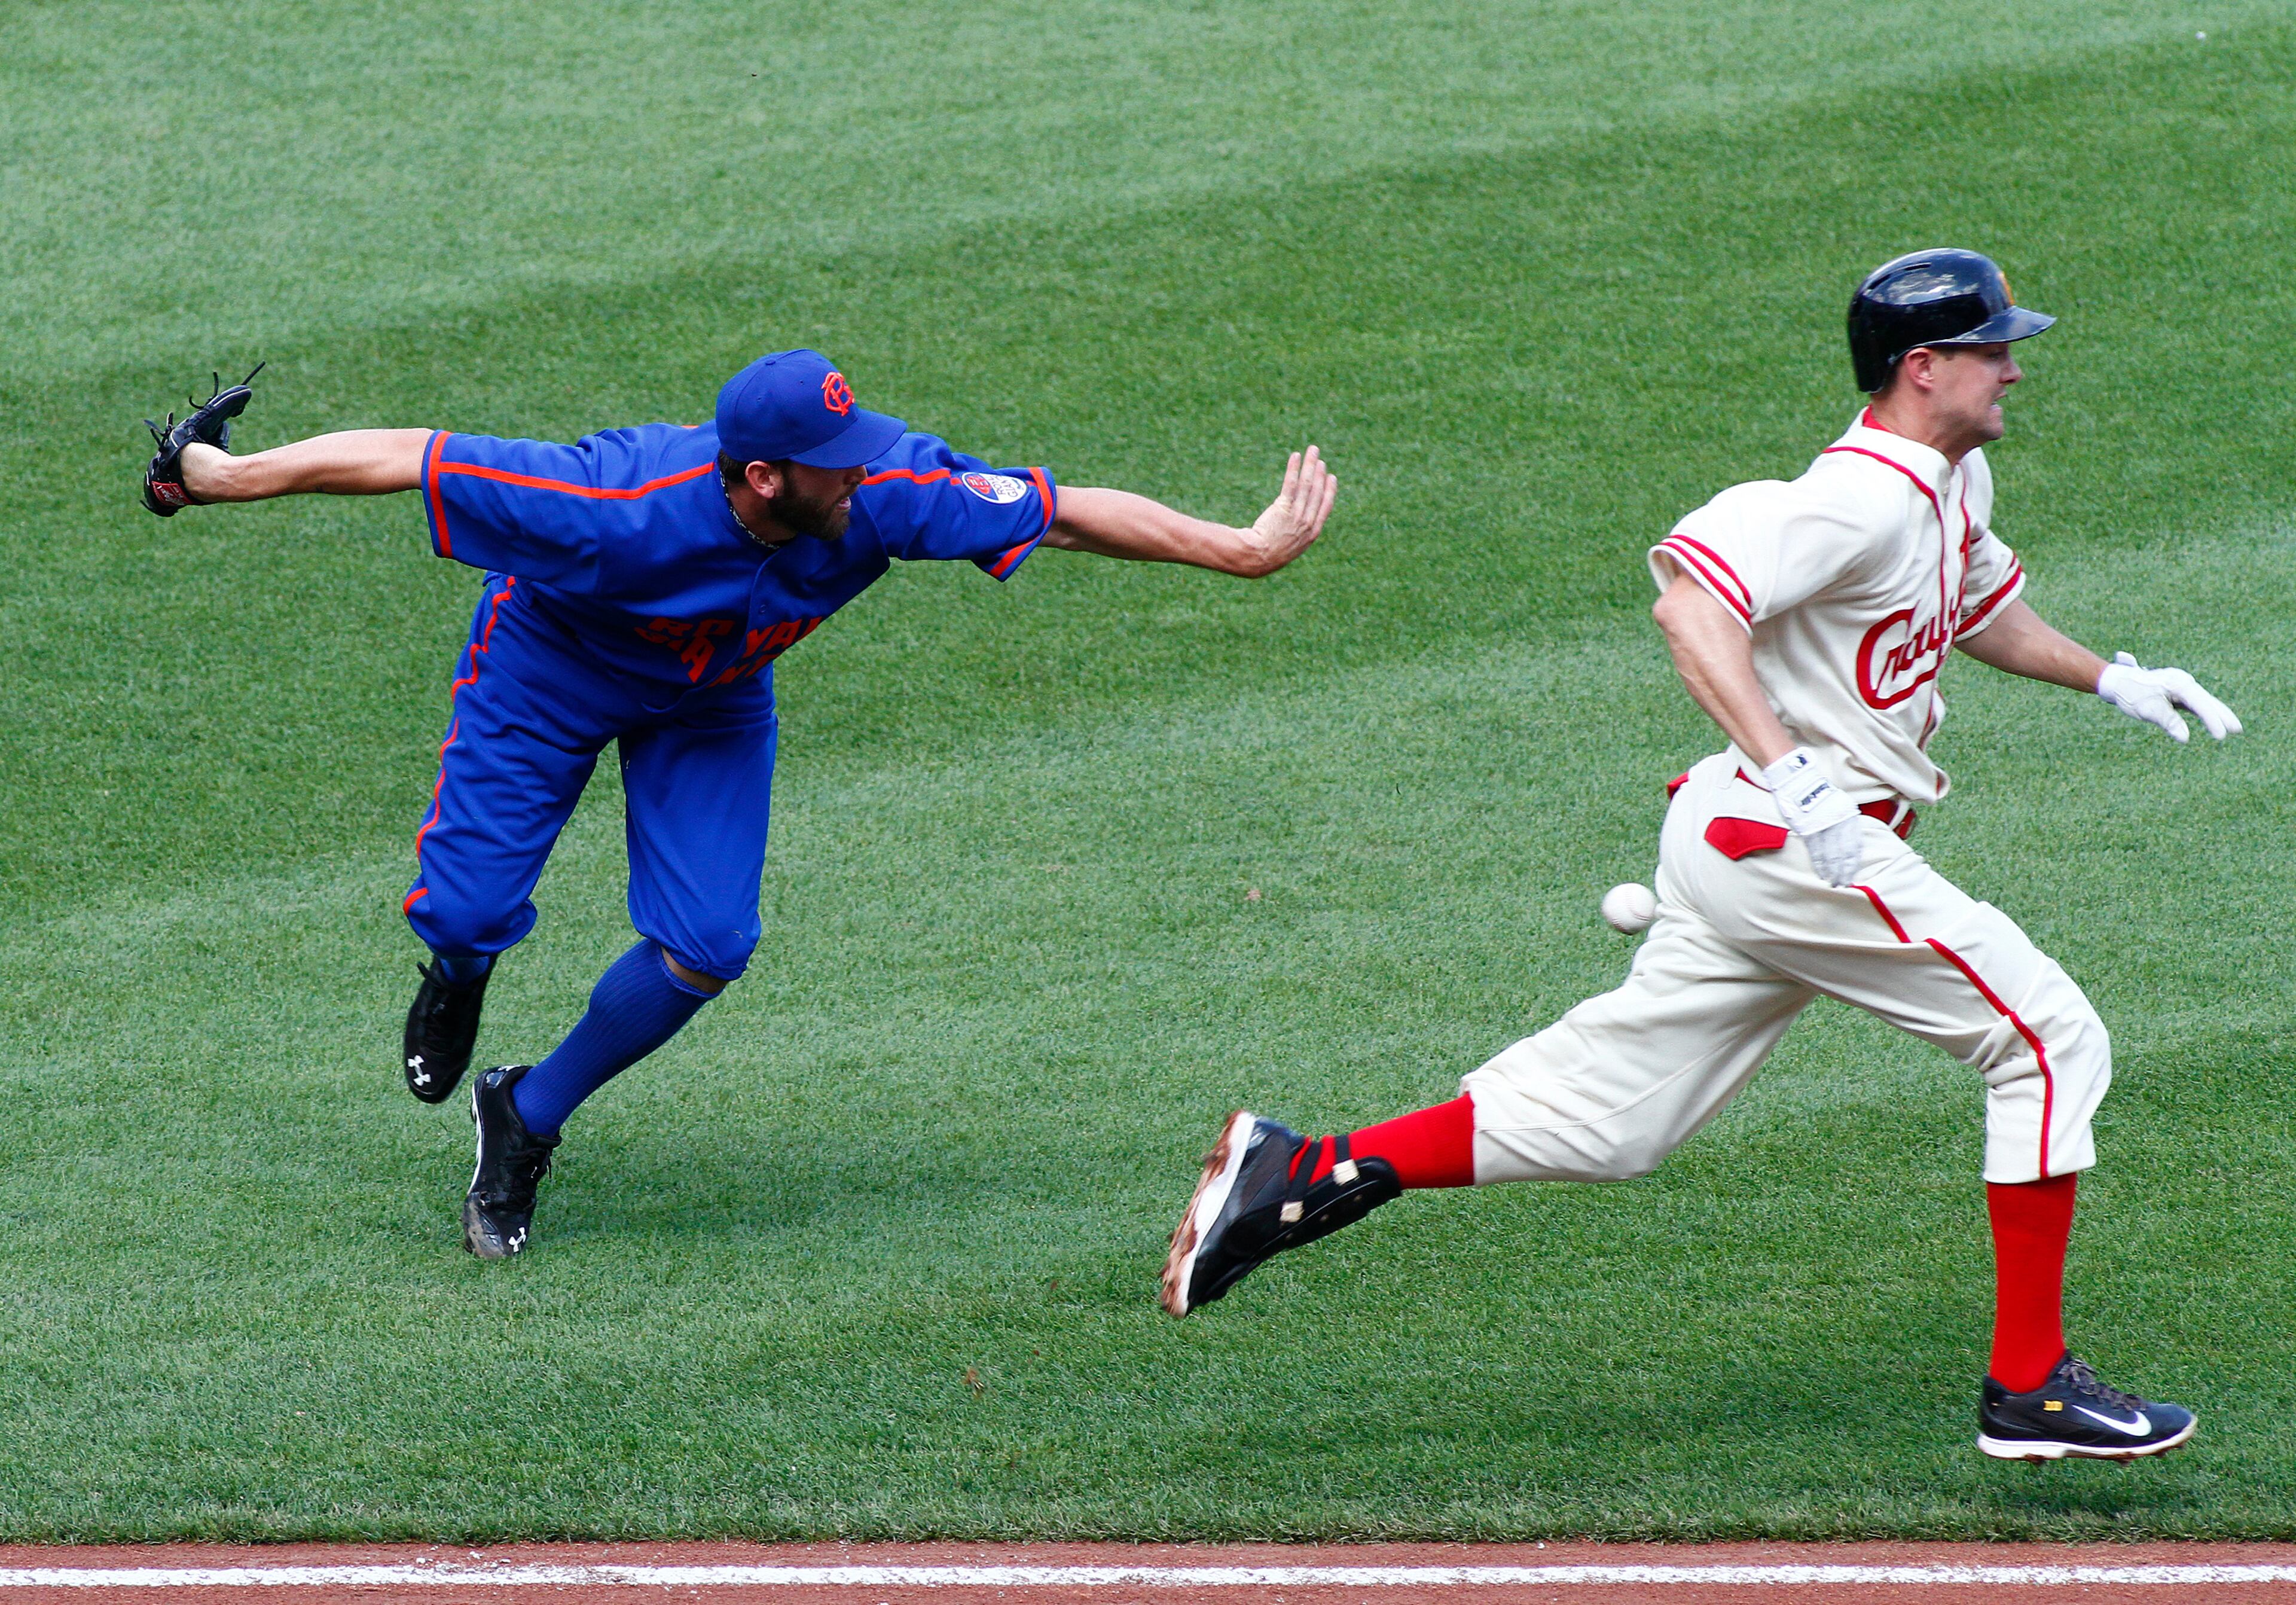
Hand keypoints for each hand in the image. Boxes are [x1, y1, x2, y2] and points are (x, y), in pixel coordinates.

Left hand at [1238, 446, 1336, 576]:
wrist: (1258, 558)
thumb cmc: (1269, 556)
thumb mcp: (1289, 548)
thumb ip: (1295, 535)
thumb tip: (1294, 528)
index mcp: (1312, 533)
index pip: (1325, 506)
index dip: (1329, 490)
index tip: (1331, 477)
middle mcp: (1307, 522)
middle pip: (1317, 492)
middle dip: (1320, 473)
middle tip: (1319, 458)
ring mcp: (1296, 515)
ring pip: (1307, 485)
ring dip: (1310, 465)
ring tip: (1312, 451)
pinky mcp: (1283, 508)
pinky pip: (1290, 484)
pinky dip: (1294, 468)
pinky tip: (1296, 456)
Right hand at [1762, 746, 1864, 886]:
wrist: (1800, 782)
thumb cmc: (1820, 795)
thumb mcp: (1841, 806)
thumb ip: (1846, 824)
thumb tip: (1849, 845)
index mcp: (1848, 818)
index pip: (1853, 847)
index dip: (1852, 864)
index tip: (1851, 875)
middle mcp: (1838, 824)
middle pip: (1842, 854)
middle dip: (1842, 871)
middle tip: (1842, 884)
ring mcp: (1822, 827)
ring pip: (1829, 855)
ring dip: (1831, 871)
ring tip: (1832, 882)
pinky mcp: (1807, 830)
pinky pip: (1815, 851)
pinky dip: (1819, 864)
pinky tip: (1821, 872)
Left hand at [2096, 652, 2241, 742]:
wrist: (2115, 680)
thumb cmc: (2130, 694)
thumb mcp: (2146, 709)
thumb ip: (2167, 722)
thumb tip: (2184, 738)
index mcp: (2177, 683)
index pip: (2200, 704)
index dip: (2212, 720)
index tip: (2220, 736)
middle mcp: (2182, 681)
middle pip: (2207, 701)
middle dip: (2222, 715)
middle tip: (2238, 730)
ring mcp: (2180, 685)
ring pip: (2203, 701)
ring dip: (2217, 714)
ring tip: (2234, 728)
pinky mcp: (2176, 691)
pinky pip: (2195, 703)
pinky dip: (2205, 712)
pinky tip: (2214, 720)